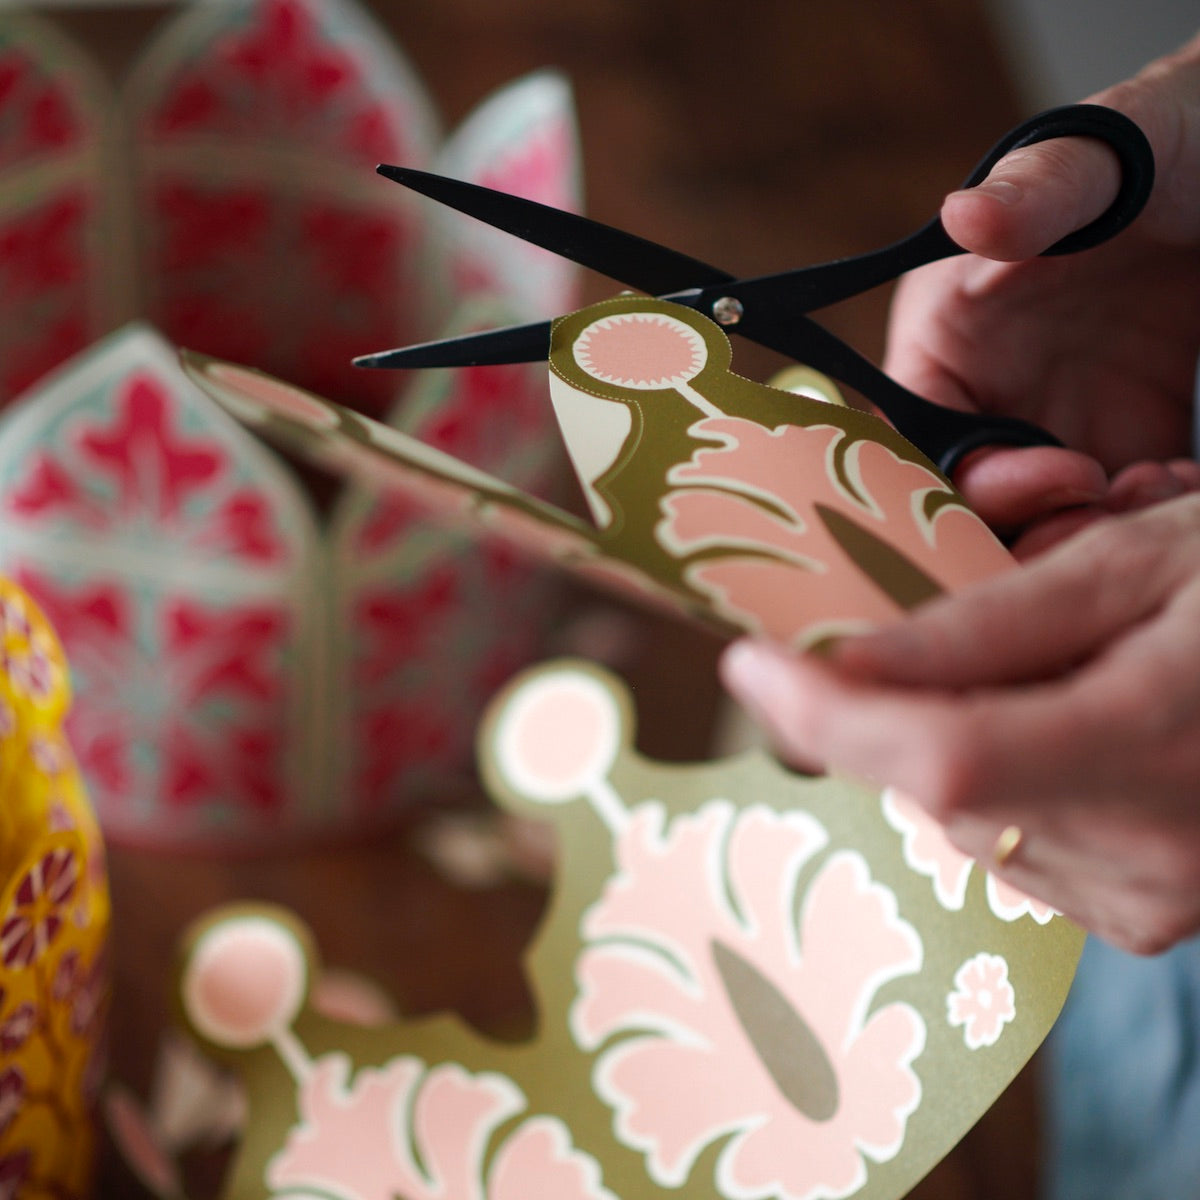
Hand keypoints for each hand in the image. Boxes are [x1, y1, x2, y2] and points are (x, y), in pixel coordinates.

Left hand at [720, 495, 1199, 954]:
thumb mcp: (1134, 561)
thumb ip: (987, 623)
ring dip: (947, 740)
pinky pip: (1009, 843)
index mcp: (1158, 739)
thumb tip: (844, 660)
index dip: (826, 714)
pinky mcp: (1145, 914)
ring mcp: (1152, 897)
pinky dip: (993, 780)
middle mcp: (1152, 852)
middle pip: (937, 789)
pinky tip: (1049, 723)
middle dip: (885, 712)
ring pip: (962, 818)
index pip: (940, 757)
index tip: (750, 659)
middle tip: (916, 631)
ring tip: (1030, 669)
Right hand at [889, 32, 1199, 549]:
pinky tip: (1183, 484)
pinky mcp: (1124, 439)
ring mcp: (1058, 423)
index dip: (967, 480)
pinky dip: (1143, 517)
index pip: (915, 443)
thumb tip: (966, 217)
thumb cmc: (1163, 137)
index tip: (1059, 472)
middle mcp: (989, 394)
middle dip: (1032, 524)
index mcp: (946, 339)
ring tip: (1157, 489)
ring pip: (1041, 523)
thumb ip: (1037, 190)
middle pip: (971, 504)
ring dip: (1089, 531)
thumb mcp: (1101, 156)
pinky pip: (1115, 510)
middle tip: (1105, 499)